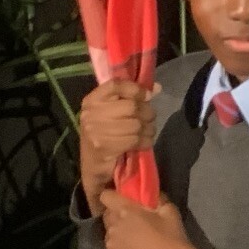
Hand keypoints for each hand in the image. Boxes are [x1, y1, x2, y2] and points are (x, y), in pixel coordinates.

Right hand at [78, 79, 157, 215]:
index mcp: (92, 100)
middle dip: (146, 113)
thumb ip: (133, 98)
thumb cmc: (106, 132)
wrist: (93, 163)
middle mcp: (91, 113)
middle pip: (131, 106)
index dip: (135, 89)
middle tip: (147, 119)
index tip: (148, 95)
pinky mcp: (105, 146)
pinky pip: (135, 139)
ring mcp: (96, 130)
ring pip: (136, 124)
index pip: (115, 85)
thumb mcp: (114, 111)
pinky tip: (142, 142)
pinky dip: (144, 141)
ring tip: (145, 131)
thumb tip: (157, 88)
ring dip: (147, 129)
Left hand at [102, 192, 206, 248]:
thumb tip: (152, 195)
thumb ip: (158, 199)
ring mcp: (110, 246)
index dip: (112, 196)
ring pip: (109, 234)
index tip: (120, 200)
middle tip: (133, 222)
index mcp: (126, 211)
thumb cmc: (172, 236)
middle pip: (107, 216)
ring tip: (134, 242)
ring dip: (118, 234)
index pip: (106, 196)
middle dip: (117, 216)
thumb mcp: (170, 211)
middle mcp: (113, 227)